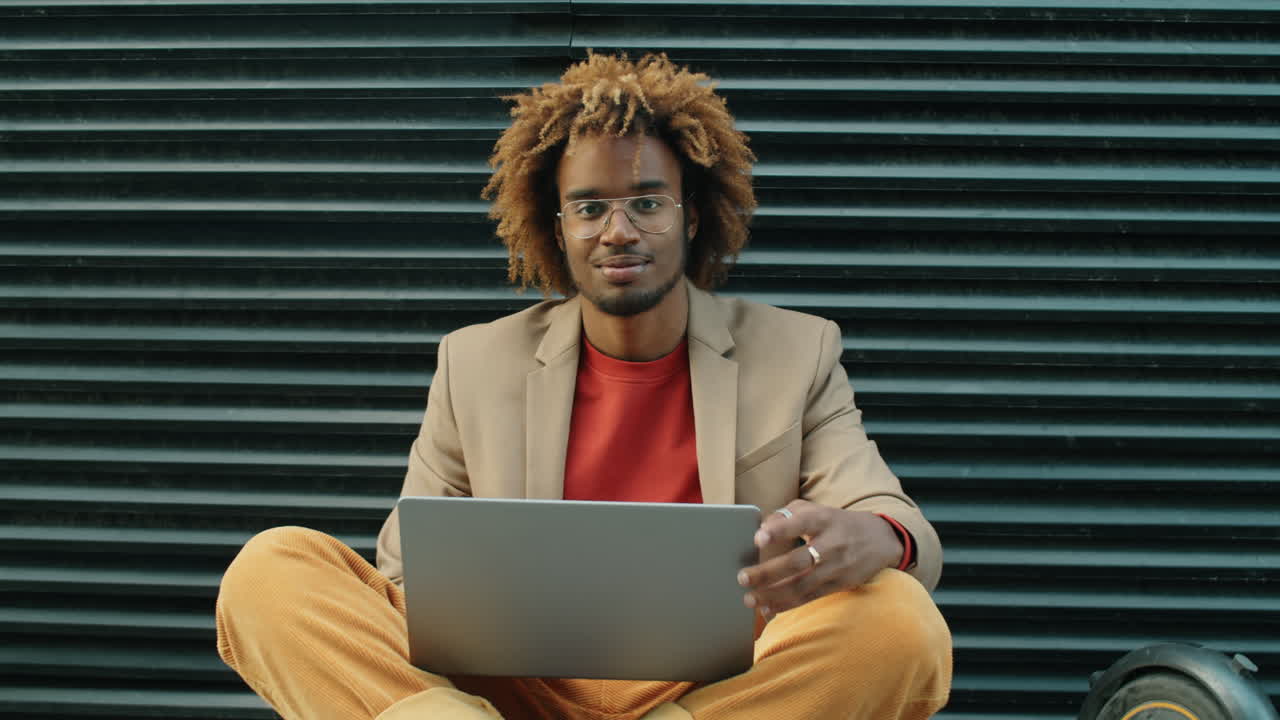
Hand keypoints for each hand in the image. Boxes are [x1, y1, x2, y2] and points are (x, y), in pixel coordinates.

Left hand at [736, 500, 903, 619]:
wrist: (881, 540)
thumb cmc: (836, 523)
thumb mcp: (817, 510)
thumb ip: (787, 514)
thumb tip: (762, 528)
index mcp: (824, 519)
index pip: (801, 522)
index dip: (780, 530)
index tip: (758, 538)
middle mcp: (832, 544)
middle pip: (798, 561)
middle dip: (768, 572)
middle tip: (742, 577)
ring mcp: (838, 567)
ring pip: (802, 585)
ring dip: (773, 594)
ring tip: (749, 599)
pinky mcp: (840, 585)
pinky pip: (810, 598)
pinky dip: (787, 604)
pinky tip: (767, 608)